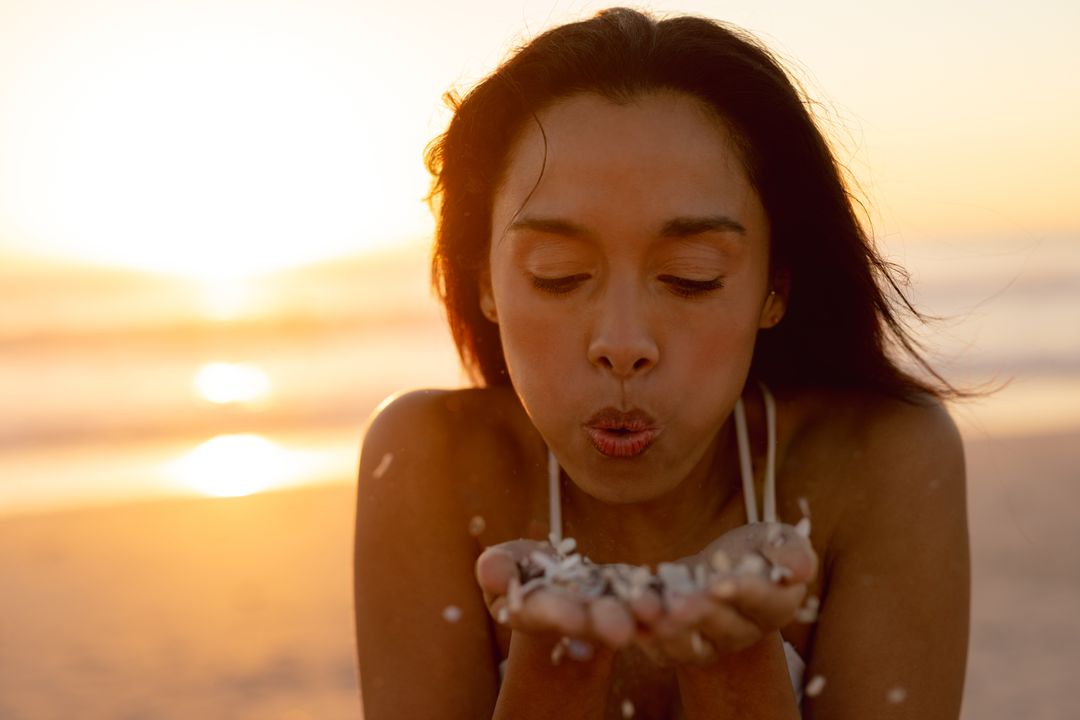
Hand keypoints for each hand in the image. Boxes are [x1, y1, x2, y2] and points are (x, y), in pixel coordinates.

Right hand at [476, 539, 671, 655]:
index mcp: (530, 612)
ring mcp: (601, 614)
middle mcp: (568, 620)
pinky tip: (670, 601)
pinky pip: (643, 602)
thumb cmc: (521, 567)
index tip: (572, 618)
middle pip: (584, 621)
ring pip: (618, 614)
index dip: (556, 615)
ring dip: (634, 614)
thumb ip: (497, 567)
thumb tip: (490, 573)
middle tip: (619, 629)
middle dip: (601, 623)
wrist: (558, 577)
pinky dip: (656, 603)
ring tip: (651, 611)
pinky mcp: (628, 602)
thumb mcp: (505, 562)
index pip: (541, 614)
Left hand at [639, 522, 817, 665]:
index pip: (764, 601)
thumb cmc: (759, 550)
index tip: (719, 582)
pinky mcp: (678, 646)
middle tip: (678, 602)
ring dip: (667, 631)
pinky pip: (660, 650)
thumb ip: (792, 552)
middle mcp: (744, 632)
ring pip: (689, 647)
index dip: (742, 592)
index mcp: (776, 605)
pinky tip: (629, 617)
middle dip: (699, 614)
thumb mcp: (779, 540)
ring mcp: (711, 644)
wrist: (725, 566)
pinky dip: (642, 635)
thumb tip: (801, 567)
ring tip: (650, 613)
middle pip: (722, 627)